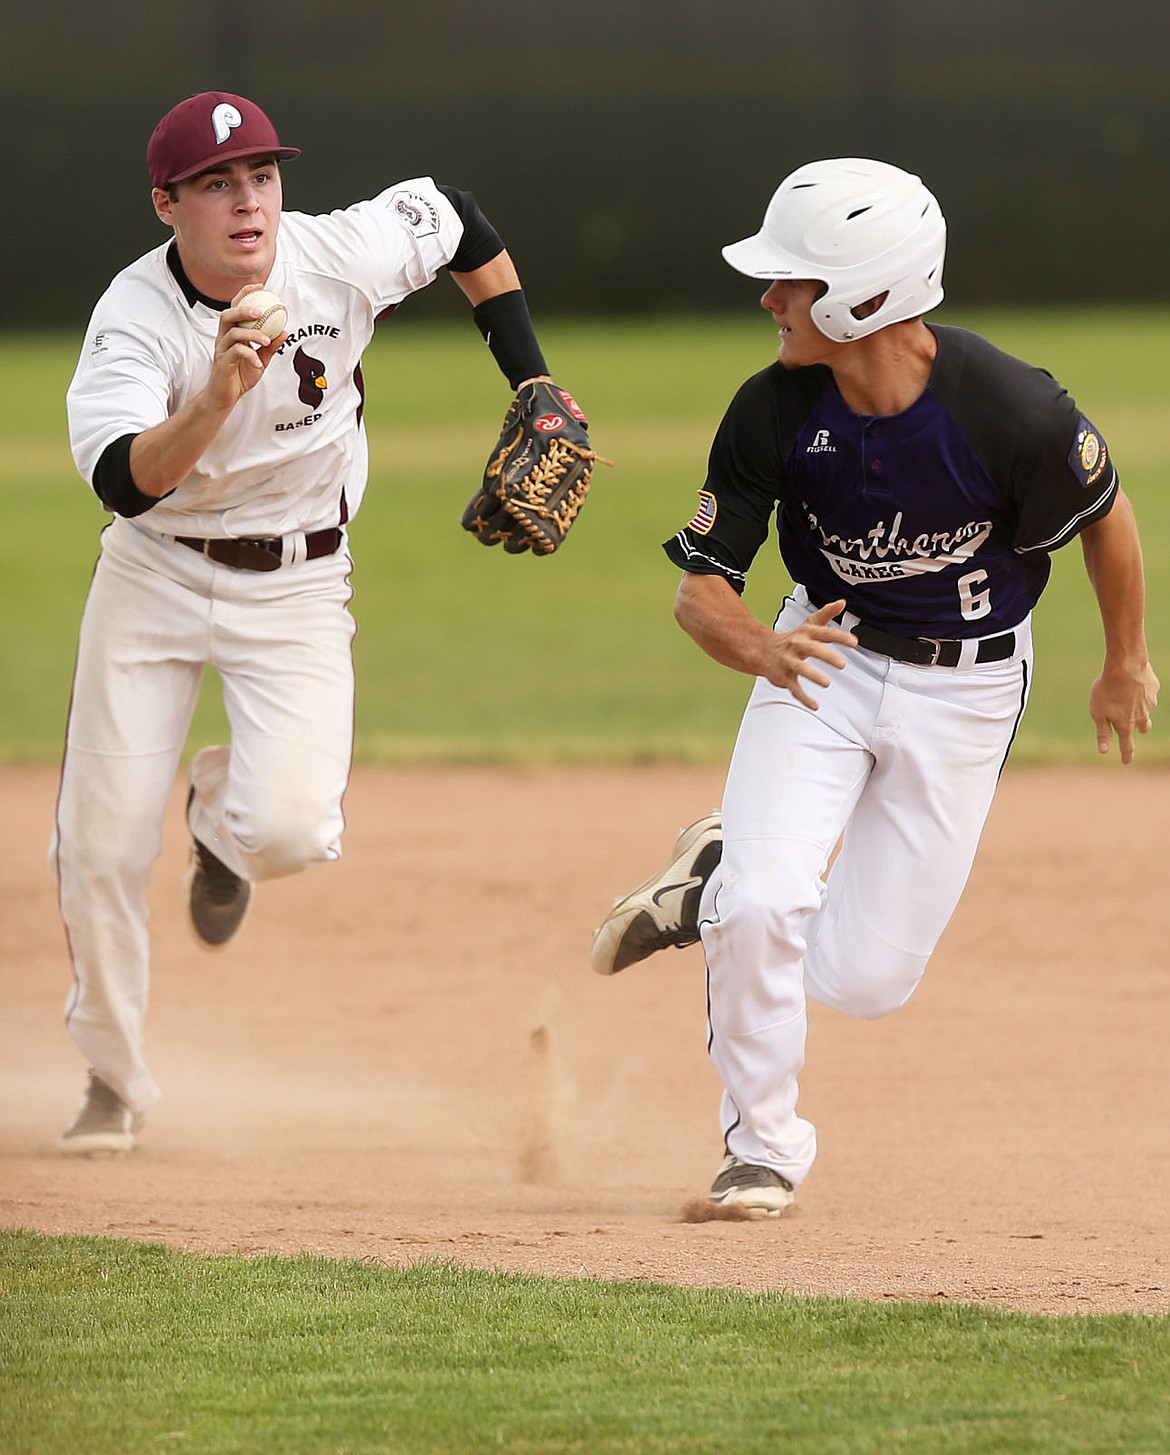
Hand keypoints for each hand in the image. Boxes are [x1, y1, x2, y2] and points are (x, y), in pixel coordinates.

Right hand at [204, 287, 289, 410]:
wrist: (226, 396)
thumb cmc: (240, 376)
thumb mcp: (261, 360)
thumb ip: (271, 347)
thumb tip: (285, 332)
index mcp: (231, 333)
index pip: (234, 308)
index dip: (245, 294)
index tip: (260, 286)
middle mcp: (223, 338)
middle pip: (227, 315)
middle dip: (243, 310)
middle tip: (260, 312)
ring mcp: (221, 350)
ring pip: (232, 333)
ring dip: (252, 334)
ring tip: (267, 341)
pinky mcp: (222, 362)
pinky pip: (236, 353)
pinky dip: (250, 355)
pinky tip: (259, 362)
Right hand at [760, 599, 856, 708]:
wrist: (762, 650)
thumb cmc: (792, 639)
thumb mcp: (809, 624)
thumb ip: (826, 614)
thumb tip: (842, 602)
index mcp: (805, 633)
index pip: (824, 632)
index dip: (839, 636)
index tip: (854, 642)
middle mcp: (796, 645)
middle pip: (811, 649)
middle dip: (826, 656)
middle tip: (842, 664)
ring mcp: (788, 661)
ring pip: (800, 668)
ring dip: (813, 675)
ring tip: (827, 683)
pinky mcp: (783, 676)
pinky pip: (793, 688)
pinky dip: (803, 697)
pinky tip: (815, 704)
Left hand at [1089, 661, 1158, 763]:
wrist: (1125, 665)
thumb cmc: (1107, 690)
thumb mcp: (1098, 713)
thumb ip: (1103, 732)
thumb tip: (1103, 751)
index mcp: (1125, 724)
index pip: (1127, 745)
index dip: (1126, 755)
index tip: (1126, 762)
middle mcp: (1141, 716)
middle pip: (1142, 728)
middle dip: (1138, 729)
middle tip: (1134, 728)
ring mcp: (1150, 703)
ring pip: (1146, 710)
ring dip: (1139, 709)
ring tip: (1129, 699)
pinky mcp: (1154, 689)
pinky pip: (1147, 693)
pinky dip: (1141, 691)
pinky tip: (1133, 682)